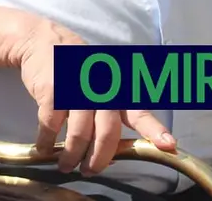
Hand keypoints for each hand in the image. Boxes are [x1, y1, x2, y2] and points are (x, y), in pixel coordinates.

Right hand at [16, 19, 177, 175]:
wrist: (43, 41)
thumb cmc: (76, 68)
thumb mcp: (102, 83)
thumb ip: (111, 113)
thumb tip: (114, 150)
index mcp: (116, 91)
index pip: (140, 113)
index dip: (154, 130)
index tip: (168, 145)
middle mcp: (100, 90)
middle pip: (106, 134)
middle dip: (99, 159)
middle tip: (90, 171)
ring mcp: (76, 91)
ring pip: (78, 135)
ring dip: (71, 156)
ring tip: (65, 166)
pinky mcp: (52, 93)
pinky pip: (50, 126)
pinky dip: (46, 142)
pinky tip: (44, 148)